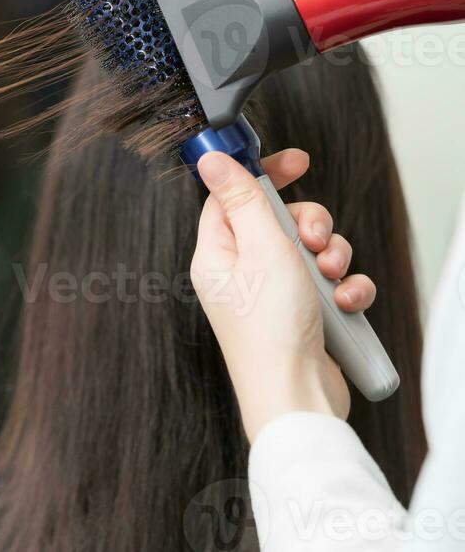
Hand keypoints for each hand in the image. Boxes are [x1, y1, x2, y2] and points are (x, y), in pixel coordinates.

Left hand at [191, 150, 375, 442]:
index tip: (297, 162)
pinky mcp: (303, 315)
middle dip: (310, 224)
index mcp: (217, 254)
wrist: (297, 398)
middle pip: (278, 220)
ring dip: (332, 257)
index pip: (232, 197)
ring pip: (311, 251)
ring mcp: (273, 295)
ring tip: (331, 276)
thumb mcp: (260, 246)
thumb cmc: (270, 328)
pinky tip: (345, 303)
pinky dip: (343, 290)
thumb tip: (212, 158)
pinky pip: (329, 284)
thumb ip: (242, 198)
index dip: (263, 175)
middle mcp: (242, 273)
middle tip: (316, 240)